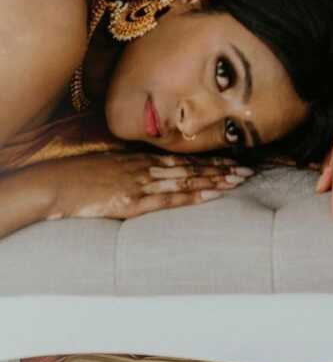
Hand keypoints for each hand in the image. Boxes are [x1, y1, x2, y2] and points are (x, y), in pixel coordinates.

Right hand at [43, 152, 252, 220]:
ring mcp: (140, 183)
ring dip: (215, 180)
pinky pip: (168, 198)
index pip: (183, 160)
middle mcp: (146, 168)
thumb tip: (149, 175)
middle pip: (191, 168)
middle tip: (250, 170)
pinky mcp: (132, 201)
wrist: (53, 185)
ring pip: (186, 180)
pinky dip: (193, 196)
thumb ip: (130, 171)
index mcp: (140, 160)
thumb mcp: (108, 168)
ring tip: (240, 180)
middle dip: (222, 169)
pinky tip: (212, 194)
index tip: (233, 161)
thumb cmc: (76, 179)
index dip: (210, 162)